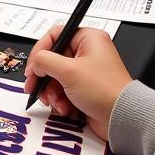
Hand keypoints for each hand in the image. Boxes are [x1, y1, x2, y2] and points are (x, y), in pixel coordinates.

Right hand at [23, 25, 131, 140]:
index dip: (39, 51)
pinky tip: (65, 108)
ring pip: (55, 77)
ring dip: (51, 92)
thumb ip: (44, 61)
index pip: (54, 35)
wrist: (122, 119)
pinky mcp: (84, 88)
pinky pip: (62, 90)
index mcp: (88, 39)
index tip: (33, 67)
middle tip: (35, 87)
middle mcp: (87, 52)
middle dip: (43, 77)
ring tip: (56, 102)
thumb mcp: (68, 71)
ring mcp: (85, 71)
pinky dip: (60, 100)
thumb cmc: (104, 91)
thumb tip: (35, 64)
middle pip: (52, 59)